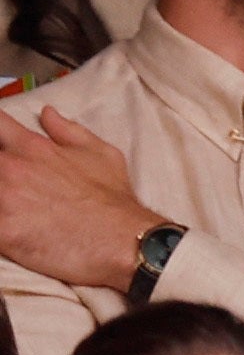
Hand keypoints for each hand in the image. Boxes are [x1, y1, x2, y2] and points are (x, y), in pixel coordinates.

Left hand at [0, 107, 165, 289]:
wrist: (121, 241)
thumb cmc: (113, 200)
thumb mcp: (102, 154)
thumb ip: (69, 131)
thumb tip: (47, 114)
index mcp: (32, 148)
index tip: (2, 144)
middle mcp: (13, 168)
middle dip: (0, 168)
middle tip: (12, 184)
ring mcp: (3, 200)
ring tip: (15, 205)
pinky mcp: (2, 232)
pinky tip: (12, 226)